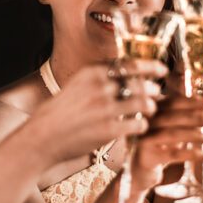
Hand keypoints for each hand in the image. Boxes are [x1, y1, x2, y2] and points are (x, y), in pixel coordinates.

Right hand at [25, 59, 166, 165]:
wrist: (41, 138)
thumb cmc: (58, 114)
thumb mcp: (75, 86)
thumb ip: (98, 78)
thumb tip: (123, 72)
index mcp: (91, 72)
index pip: (129, 64)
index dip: (150, 66)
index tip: (161, 69)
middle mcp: (100, 87)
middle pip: (141, 83)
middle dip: (153, 88)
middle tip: (157, 92)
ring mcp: (106, 109)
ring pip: (144, 103)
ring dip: (151, 106)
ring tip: (150, 110)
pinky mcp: (109, 130)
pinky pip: (138, 124)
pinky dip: (142, 125)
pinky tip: (138, 127)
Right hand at [130, 87, 202, 191]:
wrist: (143, 166)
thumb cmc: (164, 138)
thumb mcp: (178, 119)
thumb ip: (200, 100)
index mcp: (152, 107)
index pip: (172, 100)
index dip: (190, 101)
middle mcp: (145, 120)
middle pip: (172, 116)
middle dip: (197, 118)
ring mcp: (144, 138)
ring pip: (172, 134)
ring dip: (195, 136)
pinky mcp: (147, 156)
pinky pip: (172, 154)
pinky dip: (191, 153)